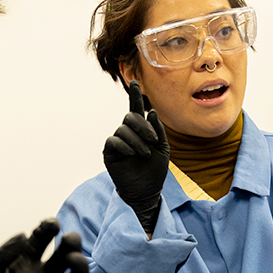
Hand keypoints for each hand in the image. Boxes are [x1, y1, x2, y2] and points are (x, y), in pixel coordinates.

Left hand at [0, 219, 89, 272]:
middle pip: (65, 253)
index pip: (41, 240)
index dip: (49, 229)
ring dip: (79, 264)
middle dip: (71, 244)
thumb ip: (1, 257)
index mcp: (24, 264)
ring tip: (72, 262)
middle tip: (69, 242)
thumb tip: (24, 235)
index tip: (53, 226)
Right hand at [103, 80, 169, 233]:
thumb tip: (150, 112)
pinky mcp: (109, 153)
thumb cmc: (155, 169)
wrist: (147, 190)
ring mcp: (118, 142)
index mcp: (141, 129)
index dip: (135, 95)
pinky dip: (125, 146)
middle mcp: (128, 132)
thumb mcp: (163, 148)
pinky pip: (113, 141)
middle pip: (130, 117)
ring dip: (137, 140)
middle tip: (153, 140)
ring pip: (123, 130)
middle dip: (143, 126)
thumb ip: (158, 130)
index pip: (136, 109)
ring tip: (145, 153)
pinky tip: (133, 154)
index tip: (135, 81)